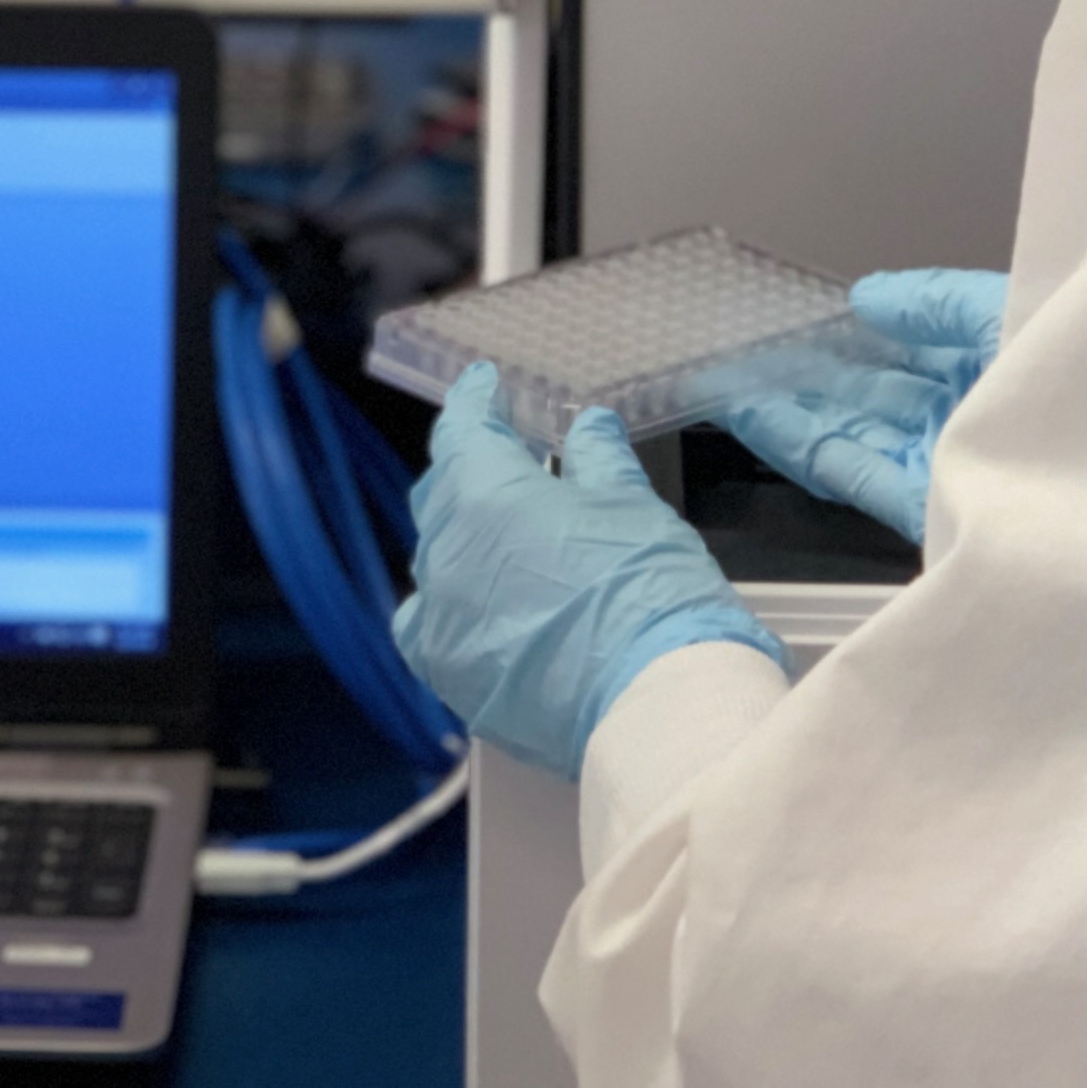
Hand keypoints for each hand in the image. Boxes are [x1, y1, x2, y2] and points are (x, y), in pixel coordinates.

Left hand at [393, 366, 785, 779]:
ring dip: (467, 540)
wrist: (654, 702)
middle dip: (472, 472)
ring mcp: (440, 620)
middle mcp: (444, 552)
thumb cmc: (645, 588)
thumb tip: (590, 428)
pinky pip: (432, 628)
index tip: (485, 386)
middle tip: (510, 460)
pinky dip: (453, 607)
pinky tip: (484, 607)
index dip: (476, 402)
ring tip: (508, 537)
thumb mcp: (631, 506)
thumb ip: (600, 461)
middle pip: (444, 495)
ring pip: (438, 561)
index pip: (463, 430)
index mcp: (481, 494)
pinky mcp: (451, 678)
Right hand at [720, 266, 1008, 543]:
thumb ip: (937, 303)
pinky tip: (759, 420)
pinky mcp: (930, 512)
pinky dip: (805, 446)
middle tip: (747, 348)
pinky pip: (855, 473)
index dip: (859, 328)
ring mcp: (950, 465)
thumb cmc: (1085, 379)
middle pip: (878, 390)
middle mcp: (975, 416)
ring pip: (856, 430)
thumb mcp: (1010, 312)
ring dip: (794, 405)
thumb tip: (867, 299)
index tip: (802, 313)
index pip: (919, 343)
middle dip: (814, 369)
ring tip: (732, 380)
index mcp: (1004, 365)